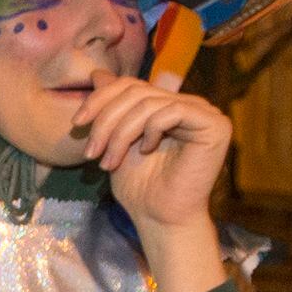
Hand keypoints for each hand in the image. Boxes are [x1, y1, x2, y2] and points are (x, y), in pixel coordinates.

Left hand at [73, 73, 231, 235]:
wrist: (159, 219)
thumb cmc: (139, 187)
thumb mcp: (116, 140)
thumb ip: (111, 106)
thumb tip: (97, 73)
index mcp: (167, 105)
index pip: (129, 84)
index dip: (99, 99)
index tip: (76, 124)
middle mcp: (188, 104)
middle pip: (136, 91)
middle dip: (106, 120)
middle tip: (92, 152)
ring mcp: (204, 113)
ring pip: (149, 102)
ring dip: (120, 133)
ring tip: (108, 162)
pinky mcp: (215, 125)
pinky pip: (171, 110)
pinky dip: (150, 130)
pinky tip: (146, 151)